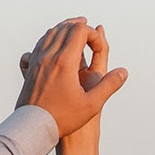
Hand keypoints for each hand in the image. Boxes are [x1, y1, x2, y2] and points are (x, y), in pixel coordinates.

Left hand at [18, 18, 126, 138]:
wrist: (32, 127)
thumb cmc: (62, 118)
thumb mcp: (91, 105)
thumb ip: (109, 86)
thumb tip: (123, 72)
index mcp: (64, 61)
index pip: (80, 31)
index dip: (93, 35)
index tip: (98, 49)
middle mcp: (49, 56)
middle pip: (65, 28)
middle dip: (80, 27)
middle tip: (90, 31)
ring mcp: (37, 60)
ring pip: (51, 33)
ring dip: (65, 29)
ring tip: (75, 32)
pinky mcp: (31, 67)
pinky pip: (40, 44)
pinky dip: (51, 37)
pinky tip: (56, 44)